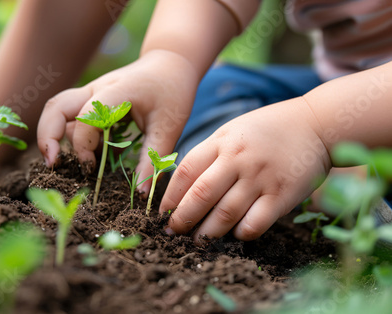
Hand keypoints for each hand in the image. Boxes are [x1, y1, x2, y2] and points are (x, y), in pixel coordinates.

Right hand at [37, 50, 199, 192]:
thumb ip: (153, 158)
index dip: (82, 145)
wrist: (170, 64)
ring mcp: (90, 93)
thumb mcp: (169, 126)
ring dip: (54, 135)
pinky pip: (69, 115)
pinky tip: (83, 155)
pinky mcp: (91, 99)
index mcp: (116, 92)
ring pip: (57, 109)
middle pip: (56, 106)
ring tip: (63, 163)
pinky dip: (67, 135)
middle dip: (47, 136)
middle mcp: (96, 89)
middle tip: (53, 165)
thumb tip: (140, 193)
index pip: (86, 118)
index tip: (91, 169)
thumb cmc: (172, 91)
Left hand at [159, 97, 331, 242]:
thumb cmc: (266, 131)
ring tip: (198, 241)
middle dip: (182, 219)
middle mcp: (238, 159)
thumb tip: (182, 188)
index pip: (186, 172)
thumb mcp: (232, 132)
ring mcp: (261, 177)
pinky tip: (235, 235)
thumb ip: (209, 154)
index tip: (162, 212)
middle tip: (172, 233)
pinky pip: (255, 222)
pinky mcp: (282, 194)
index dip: (170, 196)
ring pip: (225, 214)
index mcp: (221, 142)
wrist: (316, 124)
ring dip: (207, 232)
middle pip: (201, 195)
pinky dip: (240, 233)